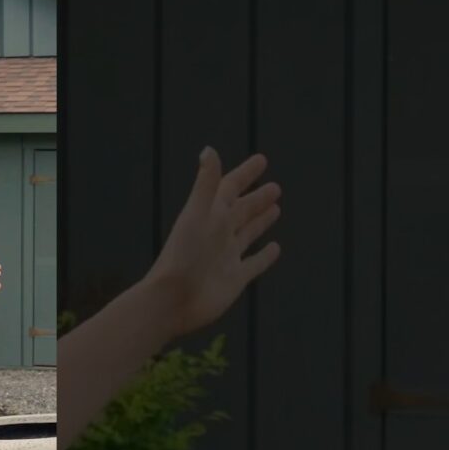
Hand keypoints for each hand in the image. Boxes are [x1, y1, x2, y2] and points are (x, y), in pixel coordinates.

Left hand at [147, 147, 281, 337]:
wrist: (172, 300)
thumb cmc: (182, 256)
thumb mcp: (196, 215)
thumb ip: (205, 185)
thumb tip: (208, 149)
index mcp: (209, 216)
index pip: (229, 188)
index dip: (245, 174)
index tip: (261, 160)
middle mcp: (218, 234)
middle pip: (241, 210)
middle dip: (256, 198)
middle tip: (275, 186)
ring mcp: (226, 257)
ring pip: (248, 233)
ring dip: (261, 220)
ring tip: (275, 208)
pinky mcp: (235, 279)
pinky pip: (254, 264)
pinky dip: (265, 256)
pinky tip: (275, 248)